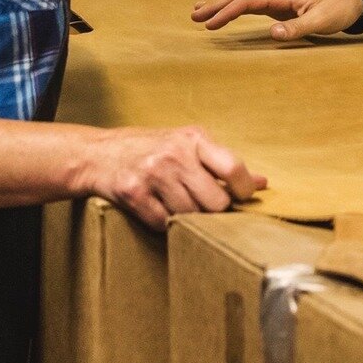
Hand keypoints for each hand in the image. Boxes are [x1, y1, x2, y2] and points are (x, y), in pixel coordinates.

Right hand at [78, 125, 266, 229]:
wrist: (100, 154)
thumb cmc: (152, 149)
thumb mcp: (189, 145)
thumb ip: (223, 163)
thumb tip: (262, 183)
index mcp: (194, 138)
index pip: (234, 168)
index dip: (243, 191)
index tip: (239, 198)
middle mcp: (175, 154)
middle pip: (215, 202)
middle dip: (213, 210)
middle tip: (202, 205)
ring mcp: (153, 173)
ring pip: (191, 215)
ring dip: (187, 217)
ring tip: (176, 203)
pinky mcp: (134, 193)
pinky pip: (164, 223)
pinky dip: (165, 223)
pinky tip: (158, 209)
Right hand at [191, 0, 362, 41]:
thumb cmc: (338, 9)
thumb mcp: (322, 21)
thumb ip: (297, 27)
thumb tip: (272, 33)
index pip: (247, 1)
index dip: (227, 12)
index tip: (211, 25)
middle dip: (216, 5)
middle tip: (194, 17)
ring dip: (221, 3)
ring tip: (198, 11)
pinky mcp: (279, 3)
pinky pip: (250, 3)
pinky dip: (234, 6)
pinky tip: (225, 12)